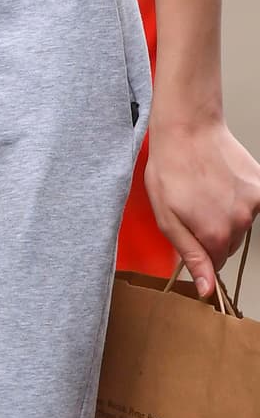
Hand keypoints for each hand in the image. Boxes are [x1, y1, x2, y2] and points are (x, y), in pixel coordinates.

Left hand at [145, 114, 259, 297]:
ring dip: (226, 212)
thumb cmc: (170, 167)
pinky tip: (221, 179)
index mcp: (215, 236)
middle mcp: (240, 223)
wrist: (187, 127)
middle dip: (213, 231)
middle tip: (193, 203)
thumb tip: (207, 289)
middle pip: (230, 243)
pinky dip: (238, 196)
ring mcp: (254, 203)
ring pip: (241, 223)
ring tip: (206, 187)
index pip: (215, 263)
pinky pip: (251, 203)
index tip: (190, 229)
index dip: (200, 248)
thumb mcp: (166, 216)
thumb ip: (190, 255)